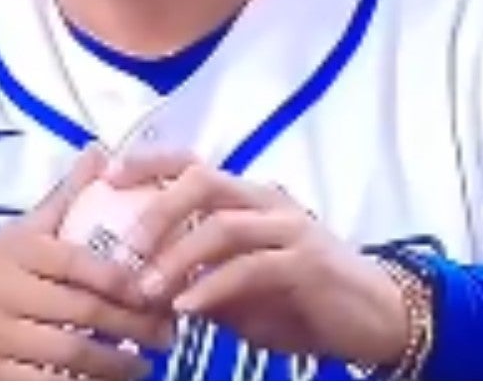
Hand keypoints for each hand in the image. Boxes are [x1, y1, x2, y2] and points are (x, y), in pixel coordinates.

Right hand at [0, 148, 173, 379]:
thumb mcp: (21, 232)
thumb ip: (65, 198)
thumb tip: (101, 151)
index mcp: (17, 252)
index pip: (77, 262)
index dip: (123, 281)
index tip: (158, 291)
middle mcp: (4, 291)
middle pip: (81, 311)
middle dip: (133, 326)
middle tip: (168, 335)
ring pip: (68, 353)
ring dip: (116, 363)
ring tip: (146, 364)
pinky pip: (44, 384)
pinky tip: (107, 384)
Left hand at [107, 153, 411, 368]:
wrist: (377, 318)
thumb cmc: (299, 299)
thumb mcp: (237, 288)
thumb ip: (197, 277)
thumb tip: (142, 285)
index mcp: (245, 197)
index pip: (191, 164)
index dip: (147, 164)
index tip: (105, 177)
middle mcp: (265, 200)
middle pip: (202, 181)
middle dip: (155, 209)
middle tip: (123, 247)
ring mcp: (288, 228)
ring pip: (222, 225)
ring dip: (177, 257)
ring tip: (145, 289)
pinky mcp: (307, 262)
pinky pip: (250, 267)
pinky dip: (212, 286)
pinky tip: (187, 307)